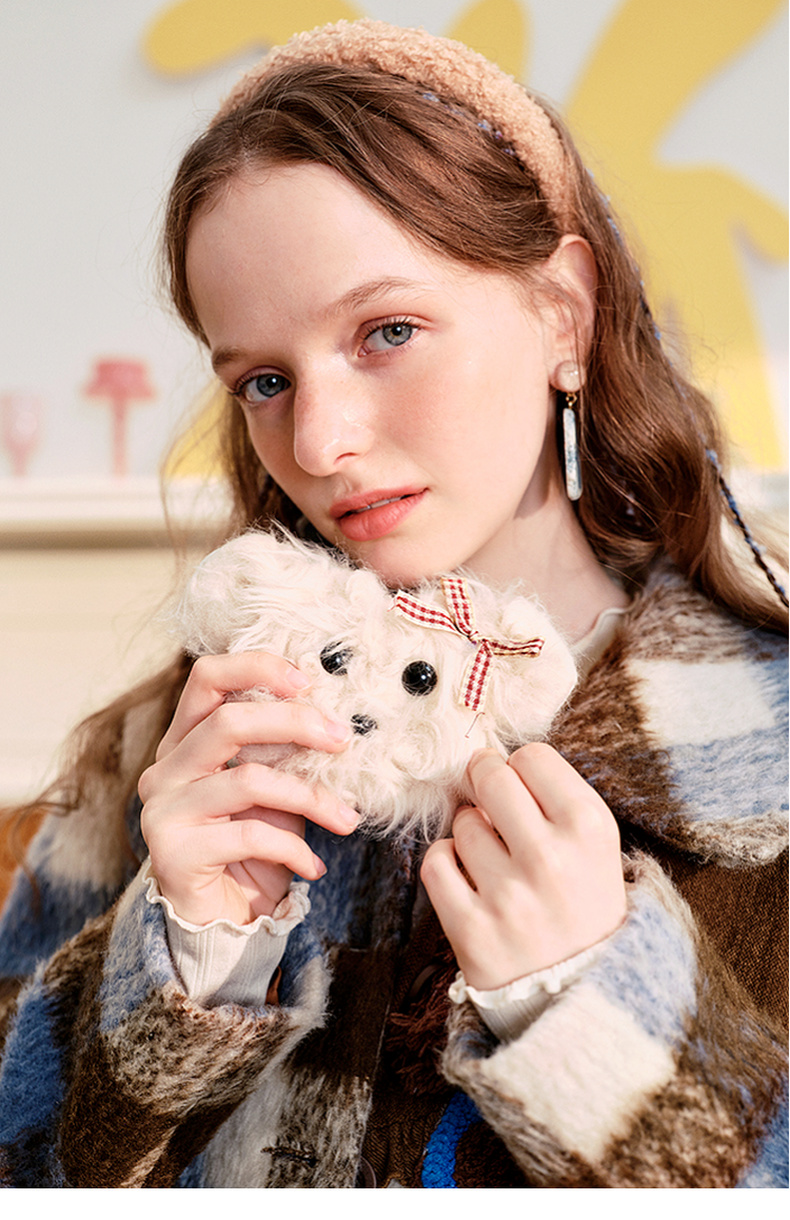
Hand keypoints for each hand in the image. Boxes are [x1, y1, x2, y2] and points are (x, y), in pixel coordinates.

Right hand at [139, 651, 358, 926]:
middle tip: (343, 741)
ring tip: (346, 819)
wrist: (223, 920)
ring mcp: (163, 811)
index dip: (255, 667)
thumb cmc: (252, 846)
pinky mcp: (172, 854)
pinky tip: (313, 866)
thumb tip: (337, 720)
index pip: (207, 678)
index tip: (307, 679)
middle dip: (295, 724)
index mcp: (185, 740)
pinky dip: (293, 848)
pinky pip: (249, 836)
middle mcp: (165, 769)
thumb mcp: (273, 789)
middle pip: (228, 722)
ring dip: (310, 797)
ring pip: (247, 780)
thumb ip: (285, 751)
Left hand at [420, 743, 625, 989]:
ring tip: (494, 857)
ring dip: (471, 832)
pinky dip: (447, 864)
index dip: (521, 767)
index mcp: (589, 830)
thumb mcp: (597, 850)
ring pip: (462, 823)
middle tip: (488, 794)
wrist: (583, 996)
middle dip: (484, 779)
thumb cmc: (585, 909)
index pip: (533, 756)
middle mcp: (550, 857)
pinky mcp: (471, 929)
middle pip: (492, 777)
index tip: (520, 783)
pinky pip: (436, 863)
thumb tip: (494, 761)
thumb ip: (555, 802)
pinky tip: (469, 877)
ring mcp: (508, 895)